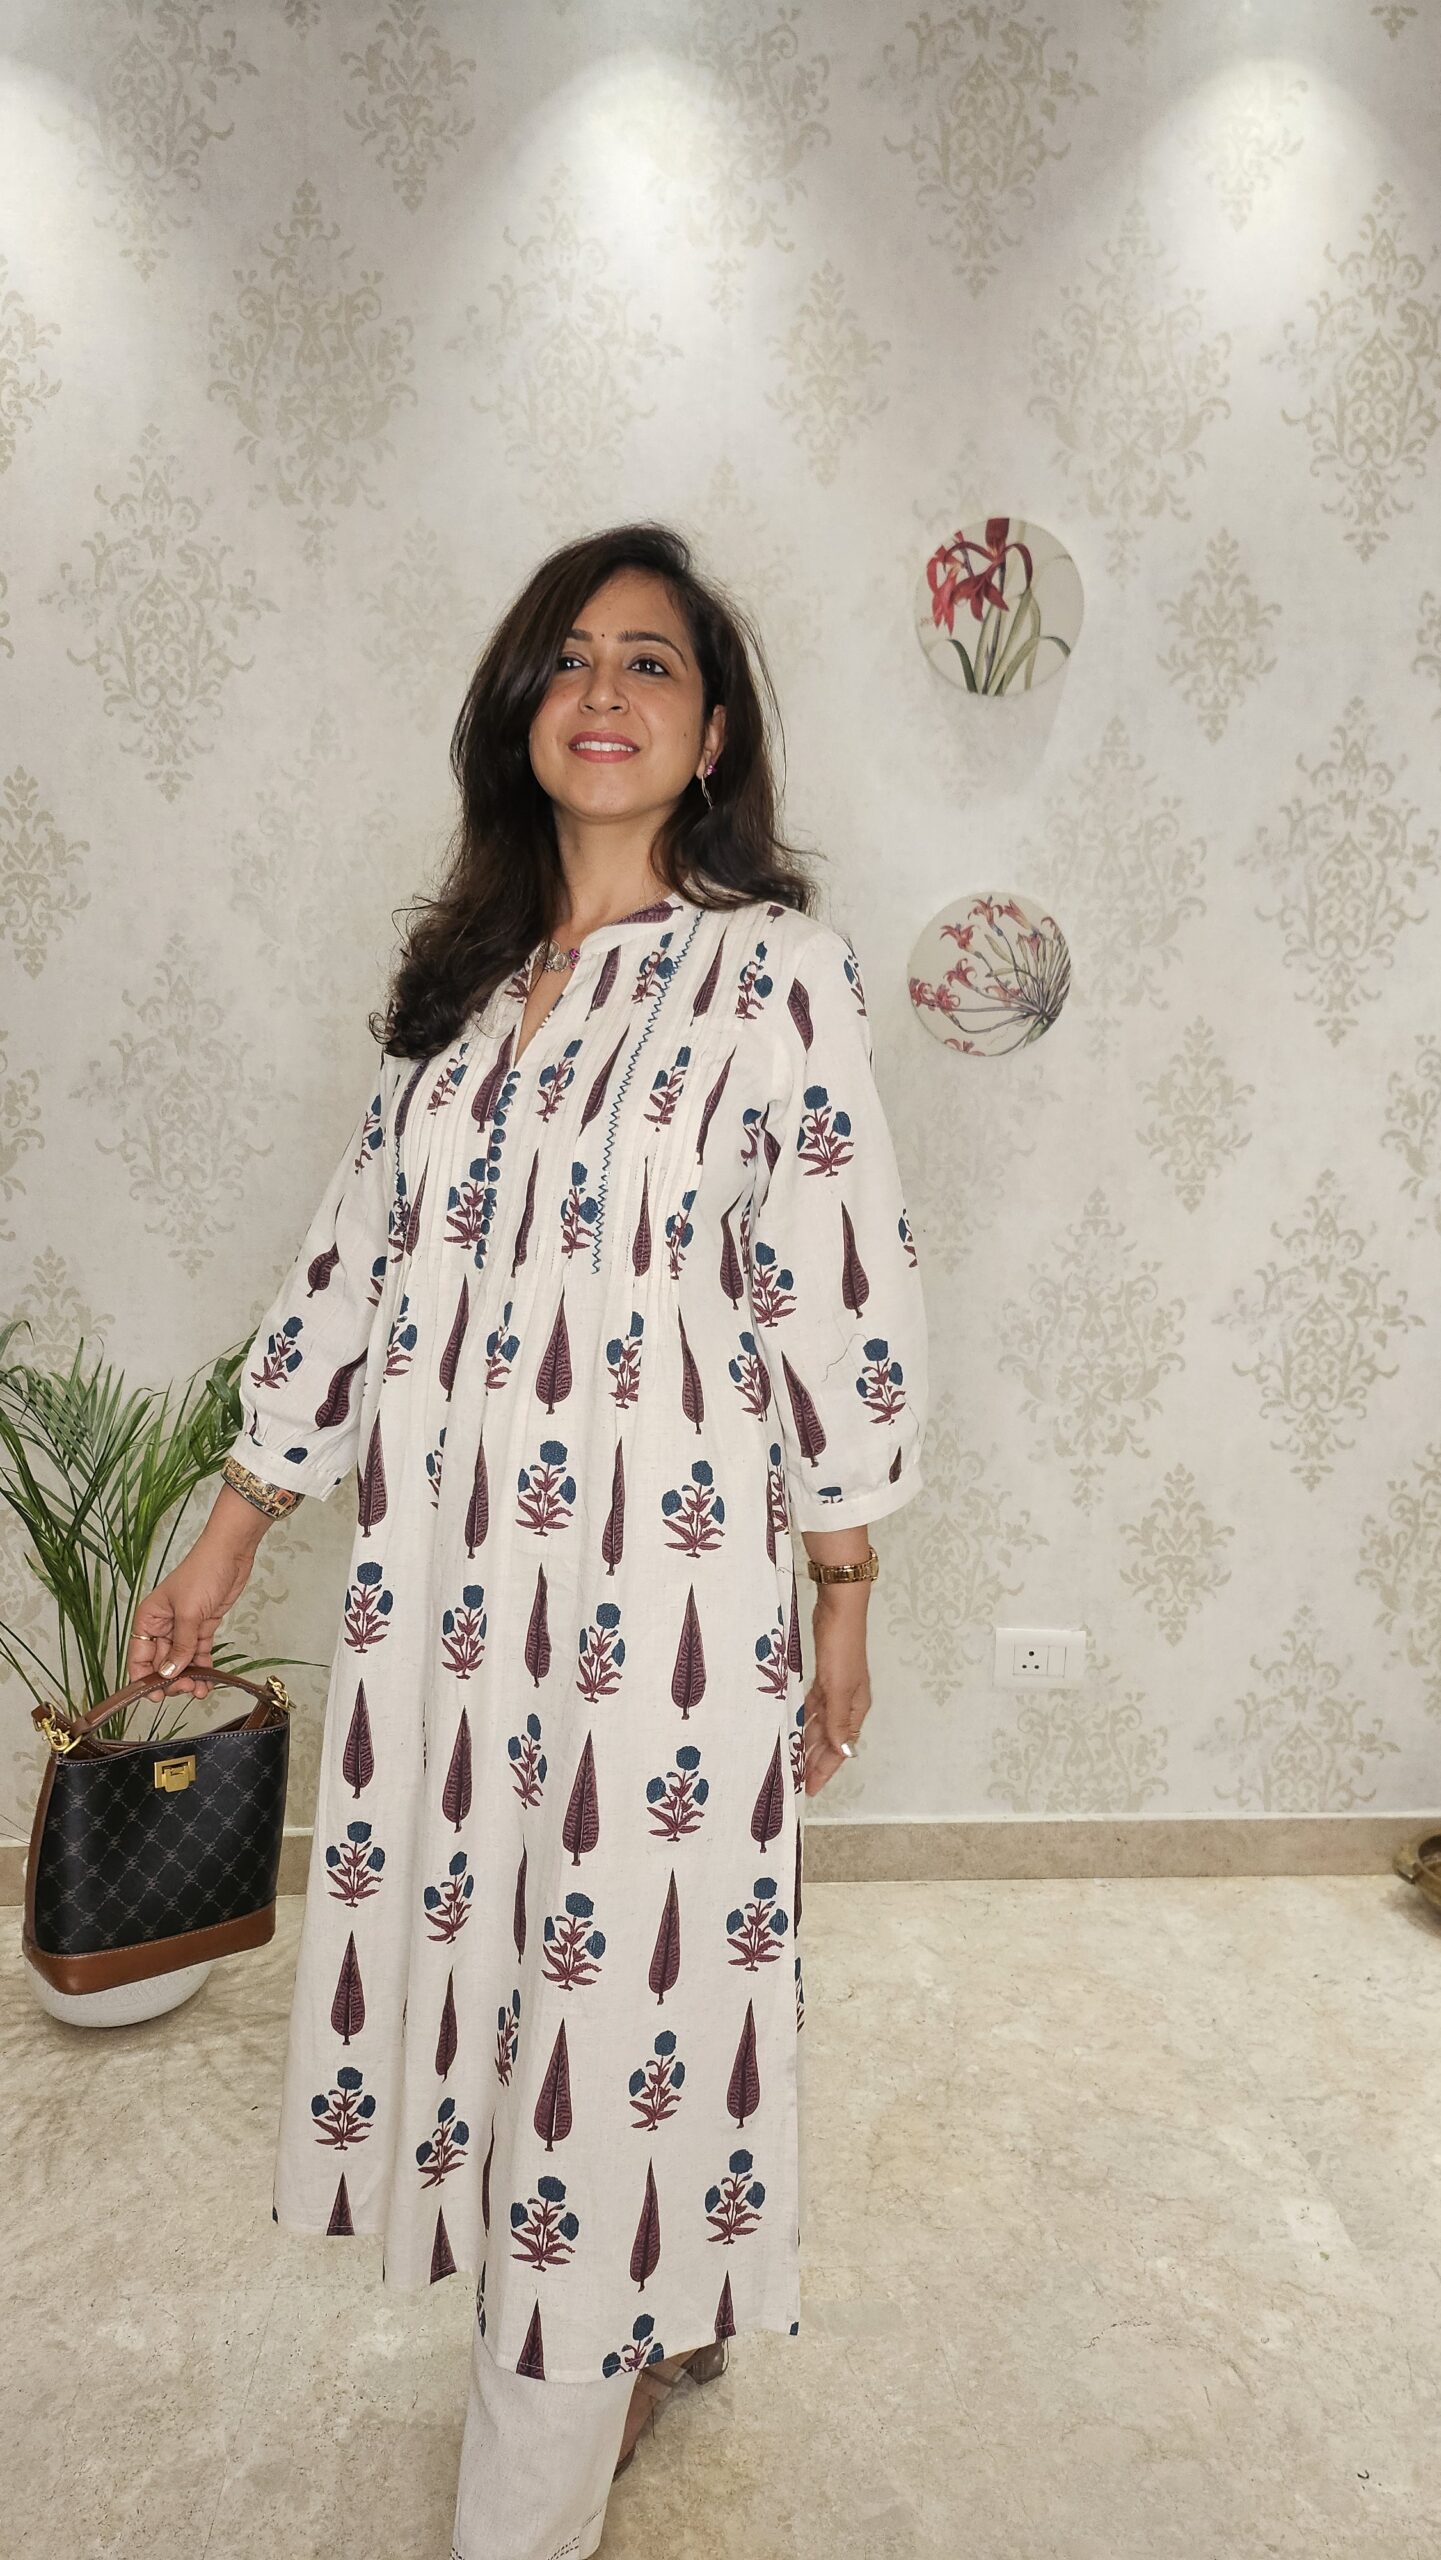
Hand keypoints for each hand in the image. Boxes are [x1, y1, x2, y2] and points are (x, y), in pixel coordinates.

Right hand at [126, 1531, 259, 1700]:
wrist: (231, 1554)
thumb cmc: (202, 1574)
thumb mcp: (189, 1613)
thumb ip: (180, 1646)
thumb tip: (168, 1674)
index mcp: (148, 1618)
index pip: (139, 1656)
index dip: (144, 1679)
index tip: (157, 1695)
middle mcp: (163, 1626)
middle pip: (161, 1663)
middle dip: (172, 1680)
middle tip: (186, 1689)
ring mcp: (183, 1628)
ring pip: (181, 1661)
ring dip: (189, 1678)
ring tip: (200, 1690)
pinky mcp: (202, 1628)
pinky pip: (198, 1654)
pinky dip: (203, 1668)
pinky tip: (208, 1682)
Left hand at [801, 1600, 871, 1795]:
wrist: (838, 1611)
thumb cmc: (840, 1649)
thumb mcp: (837, 1688)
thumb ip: (837, 1720)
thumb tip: (843, 1751)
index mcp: (856, 1708)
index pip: (842, 1748)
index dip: (826, 1769)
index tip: (810, 1788)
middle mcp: (848, 1703)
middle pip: (832, 1739)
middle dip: (817, 1760)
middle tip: (797, 1780)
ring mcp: (836, 1690)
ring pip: (822, 1724)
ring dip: (810, 1742)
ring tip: (794, 1760)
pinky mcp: (825, 1677)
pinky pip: (814, 1707)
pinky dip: (807, 1720)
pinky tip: (795, 1727)